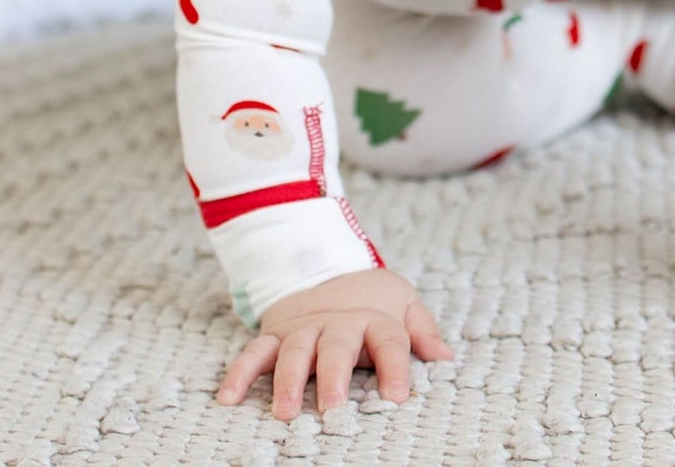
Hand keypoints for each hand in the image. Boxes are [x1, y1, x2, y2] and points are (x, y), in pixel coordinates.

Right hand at [215, 268, 451, 419]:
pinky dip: (240, 373)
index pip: (389, 340)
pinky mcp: (276, 333)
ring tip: (285, 411)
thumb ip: (422, 330)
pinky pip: (255, 352)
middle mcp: (337, 324)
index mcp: (373, 318)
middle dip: (333, 378)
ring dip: (287, 381)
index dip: (395, 367)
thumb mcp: (402, 302)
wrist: (325, 263)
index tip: (397, 398)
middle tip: (331, 410)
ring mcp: (303, 329)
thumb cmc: (370, 297)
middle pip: (336, 348)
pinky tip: (228, 398)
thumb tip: (446, 358)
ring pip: (294, 352)